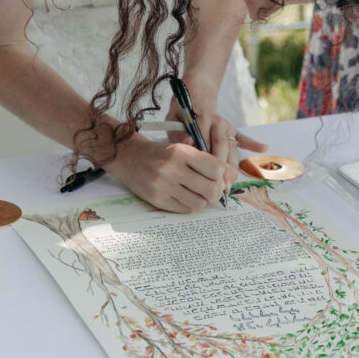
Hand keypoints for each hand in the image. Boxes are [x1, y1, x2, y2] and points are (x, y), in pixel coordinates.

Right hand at [104, 132, 229, 213]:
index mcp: (181, 152)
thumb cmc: (161, 153)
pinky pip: (185, 209)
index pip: (215, 168)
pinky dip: (189, 205)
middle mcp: (172, 168)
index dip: (221, 174)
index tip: (218, 175)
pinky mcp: (157, 200)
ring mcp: (163, 186)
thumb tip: (229, 176)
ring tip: (196, 192)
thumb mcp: (182, 147)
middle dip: (215, 191)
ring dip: (202, 200)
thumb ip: (205, 160)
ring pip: (199, 203)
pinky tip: (184, 196)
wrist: (129, 157)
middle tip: (211, 188)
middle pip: (211, 189)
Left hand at [164, 88, 266, 193]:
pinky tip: (263, 148)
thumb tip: (189, 142)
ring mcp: (226, 126)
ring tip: (230, 185)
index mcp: (201, 120)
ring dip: (232, 167)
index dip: (206, 163)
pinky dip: (253, 142)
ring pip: (232, 148)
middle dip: (222, 169)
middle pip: (222, 148)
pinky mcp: (232, 129)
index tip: (205, 180)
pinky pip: (243, 137)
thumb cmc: (181, 114)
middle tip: (220, 188)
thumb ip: (178, 133)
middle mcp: (217, 122)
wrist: (194, 95)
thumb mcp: (172, 120)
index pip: (205, 144)